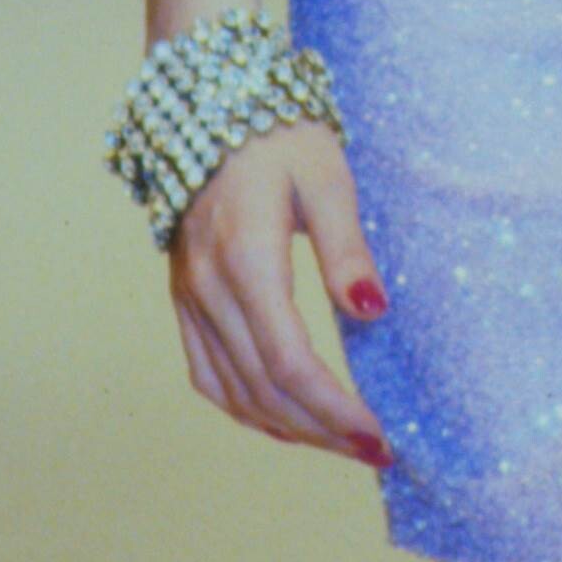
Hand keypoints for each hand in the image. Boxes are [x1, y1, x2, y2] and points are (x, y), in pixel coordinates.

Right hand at [166, 123, 389, 467]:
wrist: (209, 110)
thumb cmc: (279, 139)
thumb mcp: (327, 179)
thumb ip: (346, 249)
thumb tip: (372, 313)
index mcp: (247, 258)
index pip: (289, 361)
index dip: (334, 409)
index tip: (378, 437)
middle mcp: (210, 288)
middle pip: (264, 388)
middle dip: (323, 432)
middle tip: (375, 452)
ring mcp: (190, 298)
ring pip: (232, 392)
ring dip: (288, 430)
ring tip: (341, 444)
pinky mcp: (184, 300)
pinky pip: (207, 374)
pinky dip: (246, 409)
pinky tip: (284, 421)